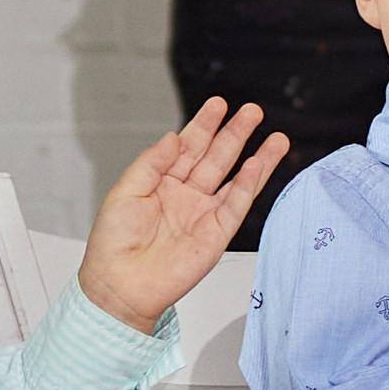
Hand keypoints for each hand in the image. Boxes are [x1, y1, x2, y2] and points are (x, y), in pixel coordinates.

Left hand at [79, 99, 289, 333]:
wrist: (120, 285)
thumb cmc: (113, 243)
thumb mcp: (125, 191)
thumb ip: (152, 162)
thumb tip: (173, 137)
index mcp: (162, 182)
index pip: (188, 147)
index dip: (204, 125)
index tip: (218, 105)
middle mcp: (186, 195)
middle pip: (216, 158)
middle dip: (235, 134)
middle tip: (252, 112)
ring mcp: (203, 214)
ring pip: (235, 180)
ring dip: (256, 159)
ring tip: (276, 138)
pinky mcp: (216, 236)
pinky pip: (235, 205)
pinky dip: (248, 185)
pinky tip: (257, 166)